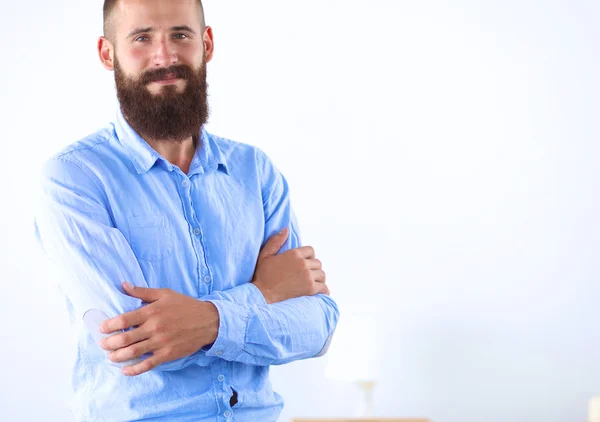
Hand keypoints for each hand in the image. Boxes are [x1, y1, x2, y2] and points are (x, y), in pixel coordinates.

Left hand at [98, 282, 218, 375]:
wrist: (208, 321)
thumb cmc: (185, 306)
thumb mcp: (165, 294)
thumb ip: (143, 292)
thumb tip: (124, 285)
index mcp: (152, 311)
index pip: (123, 320)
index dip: (109, 325)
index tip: (101, 328)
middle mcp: (154, 327)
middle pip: (124, 338)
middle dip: (109, 343)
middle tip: (102, 344)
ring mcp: (160, 342)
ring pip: (132, 352)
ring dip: (117, 356)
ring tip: (109, 357)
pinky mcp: (167, 354)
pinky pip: (147, 364)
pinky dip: (134, 369)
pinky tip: (125, 370)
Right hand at [252, 228, 328, 303]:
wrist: (262, 294)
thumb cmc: (262, 275)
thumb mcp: (265, 255)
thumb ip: (275, 241)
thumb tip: (286, 230)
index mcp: (294, 254)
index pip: (311, 250)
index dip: (308, 256)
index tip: (304, 262)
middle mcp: (303, 264)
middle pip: (317, 263)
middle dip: (313, 267)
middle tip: (307, 274)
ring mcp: (308, 276)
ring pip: (322, 274)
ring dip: (318, 278)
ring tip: (312, 282)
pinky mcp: (310, 289)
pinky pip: (324, 287)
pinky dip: (323, 290)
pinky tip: (319, 291)